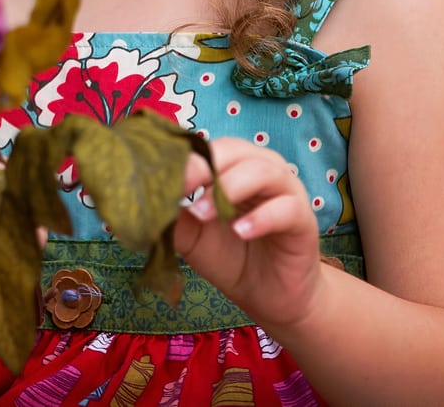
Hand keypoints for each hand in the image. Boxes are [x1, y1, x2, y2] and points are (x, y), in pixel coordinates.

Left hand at [173, 137, 328, 331]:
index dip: (181, 157)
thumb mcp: (191, 236)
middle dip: (203, 167)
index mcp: (231, 165)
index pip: (206, 146)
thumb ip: (171, 215)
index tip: (154, 175)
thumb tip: (139, 201)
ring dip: (229, 189)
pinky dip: (261, 217)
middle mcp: (261, 168)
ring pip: (262, 171)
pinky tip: (240, 231)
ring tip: (204, 214)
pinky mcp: (304, 219)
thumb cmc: (229, 256)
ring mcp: (287, 191)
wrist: (269, 296)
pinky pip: (286, 208)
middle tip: (180, 189)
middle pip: (233, 150)